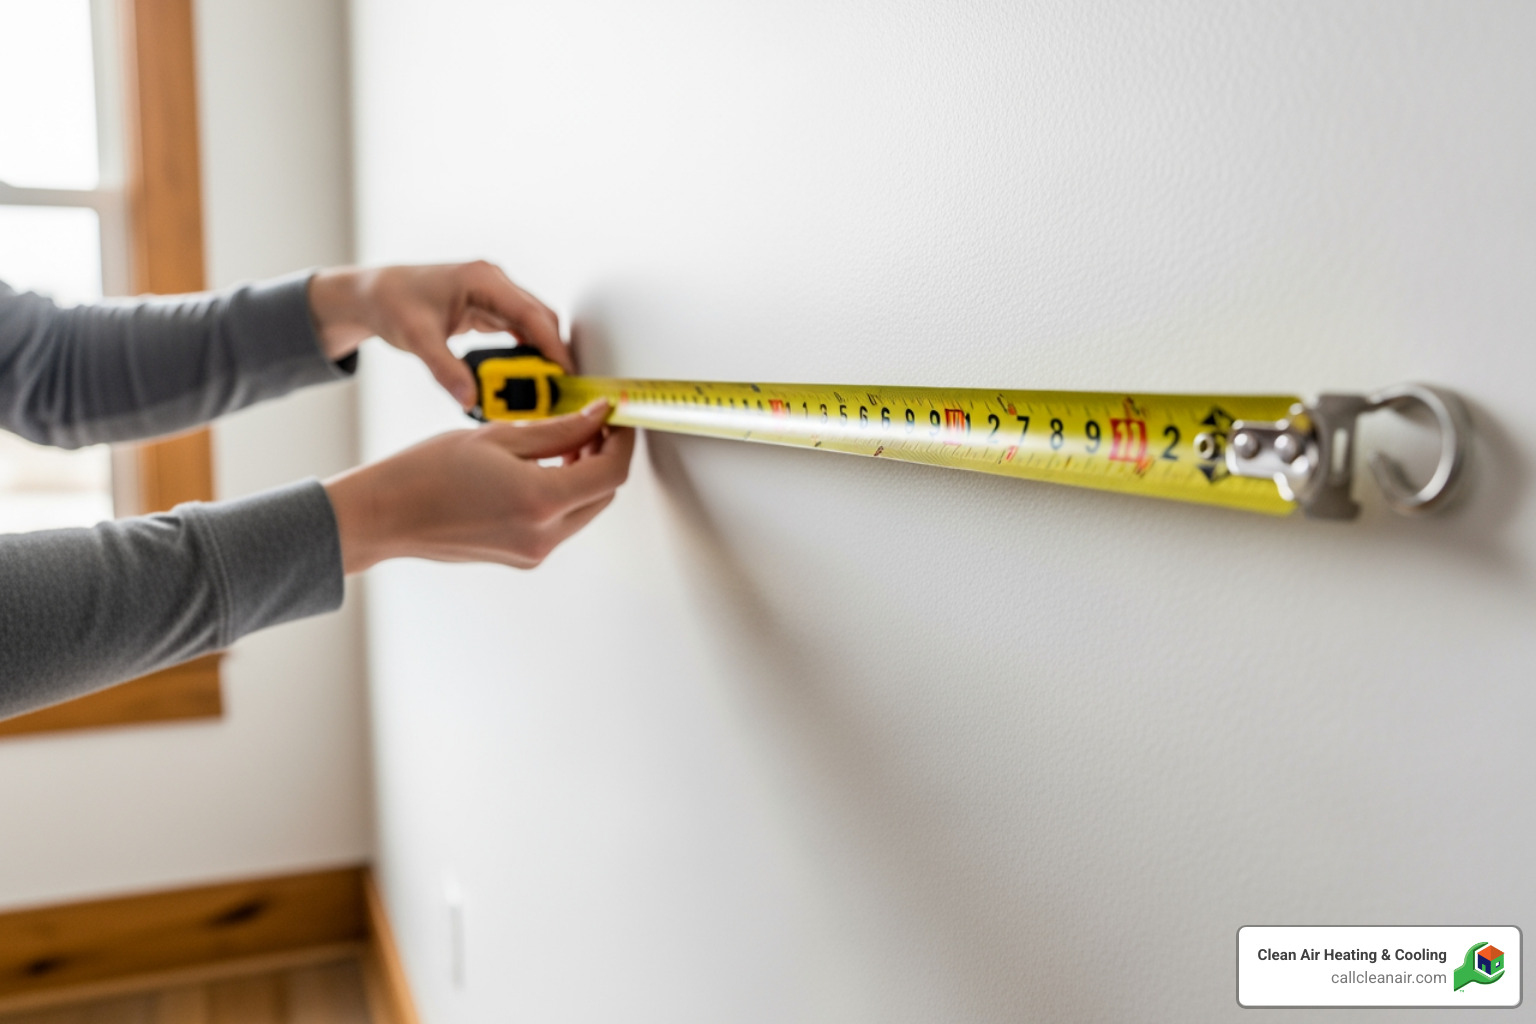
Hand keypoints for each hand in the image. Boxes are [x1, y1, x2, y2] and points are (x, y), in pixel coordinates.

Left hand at [307, 261, 570, 409]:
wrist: (373, 293)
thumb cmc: (392, 303)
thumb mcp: (416, 339)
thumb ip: (445, 370)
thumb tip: (470, 400)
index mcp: (482, 280)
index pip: (531, 313)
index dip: (553, 345)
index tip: (565, 373)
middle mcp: (493, 283)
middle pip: (540, 318)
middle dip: (553, 352)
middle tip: (557, 388)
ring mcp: (493, 294)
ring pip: (533, 324)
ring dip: (541, 353)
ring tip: (543, 387)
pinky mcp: (488, 308)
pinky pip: (519, 329)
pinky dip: (526, 351)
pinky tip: (525, 375)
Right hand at [323, 401, 633, 572]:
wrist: (386, 515)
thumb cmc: (427, 472)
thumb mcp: (499, 436)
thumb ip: (559, 429)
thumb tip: (598, 417)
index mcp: (541, 502)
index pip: (610, 473)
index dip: (621, 441)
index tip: (616, 418)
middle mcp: (543, 536)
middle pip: (603, 495)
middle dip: (604, 457)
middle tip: (589, 424)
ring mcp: (533, 552)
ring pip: (583, 510)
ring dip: (584, 476)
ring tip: (561, 442)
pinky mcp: (521, 558)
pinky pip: (559, 524)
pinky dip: (561, 495)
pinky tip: (540, 468)